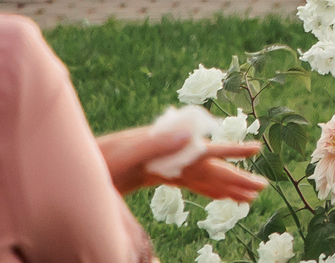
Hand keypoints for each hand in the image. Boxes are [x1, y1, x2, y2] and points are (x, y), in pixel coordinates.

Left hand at [98, 126, 266, 199]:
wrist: (71, 167)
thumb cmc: (95, 160)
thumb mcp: (123, 154)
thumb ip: (157, 144)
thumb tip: (193, 135)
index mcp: (166, 145)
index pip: (205, 149)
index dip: (231, 151)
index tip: (257, 149)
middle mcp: (170, 153)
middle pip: (209, 168)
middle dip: (236, 179)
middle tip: (262, 188)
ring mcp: (165, 164)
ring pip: (202, 178)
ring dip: (226, 188)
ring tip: (249, 198)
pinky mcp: (156, 174)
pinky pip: (189, 184)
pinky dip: (207, 191)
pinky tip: (221, 197)